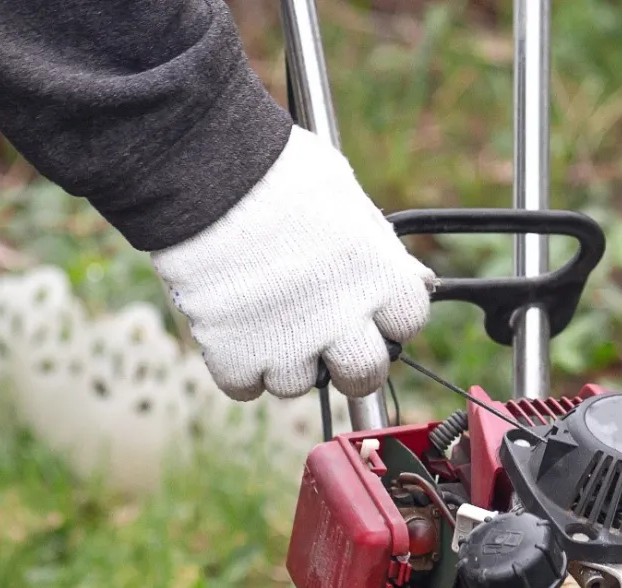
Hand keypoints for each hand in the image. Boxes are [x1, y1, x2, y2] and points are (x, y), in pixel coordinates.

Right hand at [151, 126, 434, 401]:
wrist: (206, 168)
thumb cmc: (277, 171)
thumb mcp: (347, 197)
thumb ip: (382, 249)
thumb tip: (416, 281)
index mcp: (379, 277)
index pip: (407, 323)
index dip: (386, 315)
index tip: (366, 305)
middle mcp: (341, 319)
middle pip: (364, 376)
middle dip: (348, 362)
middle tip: (325, 339)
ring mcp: (288, 343)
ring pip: (297, 384)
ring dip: (284, 358)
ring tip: (264, 314)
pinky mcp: (234, 354)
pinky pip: (245, 386)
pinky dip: (238, 365)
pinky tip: (233, 327)